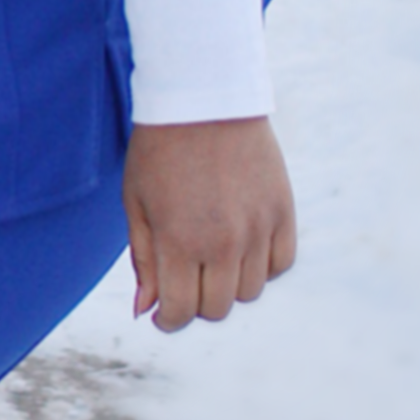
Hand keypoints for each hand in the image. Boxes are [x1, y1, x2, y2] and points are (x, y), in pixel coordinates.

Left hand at [123, 117, 297, 332]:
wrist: (203, 99)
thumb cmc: (159, 151)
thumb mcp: (136, 205)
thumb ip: (144, 261)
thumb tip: (148, 311)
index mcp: (179, 242)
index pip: (180, 312)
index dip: (168, 320)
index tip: (164, 313)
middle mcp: (224, 242)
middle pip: (217, 309)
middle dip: (196, 304)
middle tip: (186, 281)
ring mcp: (258, 228)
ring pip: (250, 292)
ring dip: (229, 285)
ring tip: (212, 257)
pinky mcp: (283, 211)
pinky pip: (280, 264)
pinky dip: (262, 266)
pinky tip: (242, 248)